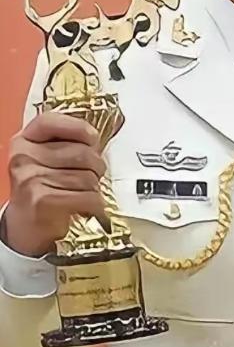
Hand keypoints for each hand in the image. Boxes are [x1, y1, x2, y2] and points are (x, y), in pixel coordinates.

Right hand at [2, 112, 106, 256]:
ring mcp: (30, 179)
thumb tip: (98, 138)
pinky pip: (87, 196)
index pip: (50, 121)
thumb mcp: (48, 158)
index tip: (91, 138)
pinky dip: (95, 204)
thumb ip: (68, 142)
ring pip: (87, 176)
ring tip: (84, 192)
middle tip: (92, 176)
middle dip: (96, 166)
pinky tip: (87, 206)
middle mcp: (23, 157)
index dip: (78, 127)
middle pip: (81, 152)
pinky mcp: (41, 200)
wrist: (26, 225)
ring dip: (95, 187)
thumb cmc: (44, 187)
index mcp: (24, 141)